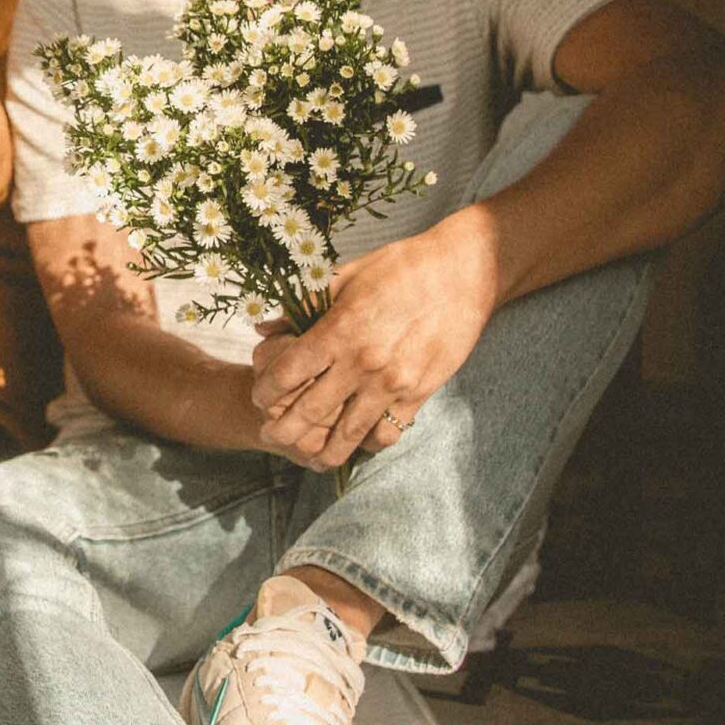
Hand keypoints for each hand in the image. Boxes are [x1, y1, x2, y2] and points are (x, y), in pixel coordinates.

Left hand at [247, 219, 501, 467]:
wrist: (464, 272)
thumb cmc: (401, 267)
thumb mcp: (347, 276)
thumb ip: (303, 307)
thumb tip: (263, 329)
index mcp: (340, 330)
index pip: (288, 372)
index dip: (267, 390)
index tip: (259, 396)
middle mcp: (363, 363)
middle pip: (312, 411)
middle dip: (284, 429)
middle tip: (271, 435)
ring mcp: (393, 383)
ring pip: (350, 433)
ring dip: (325, 452)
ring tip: (310, 458)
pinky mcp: (420, 393)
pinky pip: (389, 431)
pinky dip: (370, 442)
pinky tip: (360, 442)